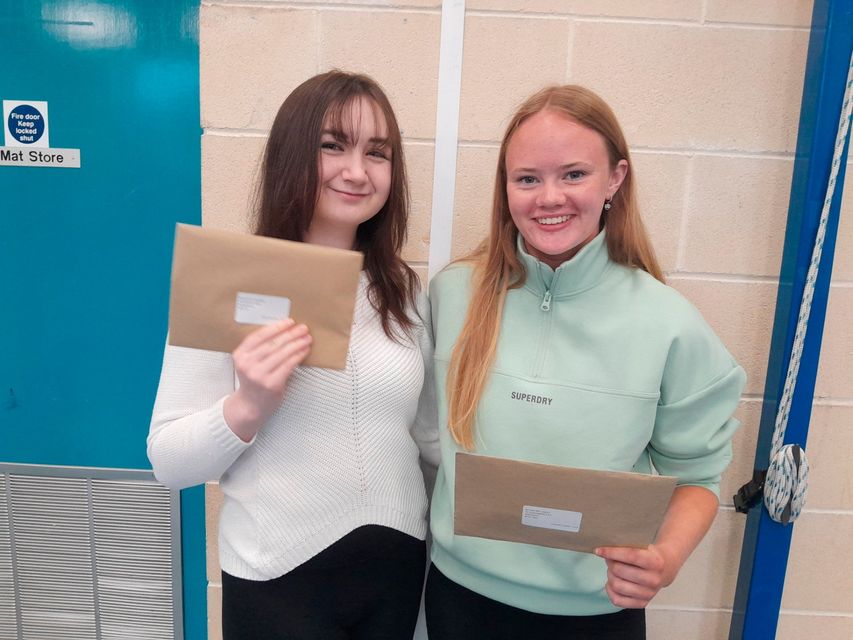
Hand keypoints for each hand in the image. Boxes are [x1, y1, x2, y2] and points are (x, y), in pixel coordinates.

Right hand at [223, 319, 311, 441]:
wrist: (251, 405)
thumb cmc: (254, 381)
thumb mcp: (249, 362)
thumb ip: (259, 349)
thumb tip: (283, 330)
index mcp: (240, 355)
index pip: (259, 336)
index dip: (276, 327)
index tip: (289, 322)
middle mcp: (248, 364)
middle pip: (273, 343)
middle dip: (291, 334)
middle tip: (303, 328)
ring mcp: (259, 375)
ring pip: (283, 353)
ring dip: (297, 343)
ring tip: (307, 338)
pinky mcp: (272, 384)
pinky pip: (289, 365)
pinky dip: (298, 355)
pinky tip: (305, 350)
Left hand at [595, 544, 672, 608]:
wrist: (665, 570)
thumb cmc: (649, 555)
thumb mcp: (643, 545)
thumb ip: (626, 545)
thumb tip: (604, 547)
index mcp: (655, 562)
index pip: (630, 556)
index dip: (612, 552)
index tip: (598, 550)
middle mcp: (654, 580)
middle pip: (619, 571)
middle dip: (610, 563)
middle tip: (609, 559)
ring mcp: (649, 594)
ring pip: (616, 585)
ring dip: (609, 575)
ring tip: (612, 570)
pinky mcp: (642, 604)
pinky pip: (617, 600)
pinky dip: (610, 590)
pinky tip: (612, 581)